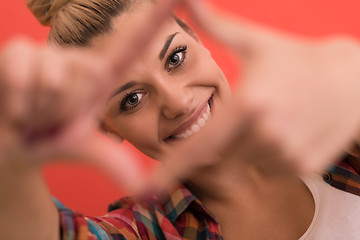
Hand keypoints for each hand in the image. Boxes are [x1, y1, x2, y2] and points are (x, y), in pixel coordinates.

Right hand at [0, 0, 182, 189]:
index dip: (157, 16)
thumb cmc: (47, 140)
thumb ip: (109, 159)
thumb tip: (142, 188)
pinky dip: (17, 100)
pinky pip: (23, 70)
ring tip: (31, 111)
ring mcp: (49, 54)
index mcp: (100, 78)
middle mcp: (79, 60)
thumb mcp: (79, 146)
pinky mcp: (19, 52)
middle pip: (82, 75)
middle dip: (62, 108)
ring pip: (52, 76)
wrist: (7, 143)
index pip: (135, 43)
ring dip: (38, 107)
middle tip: (49, 118)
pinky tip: (14, 104)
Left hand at [146, 0, 359, 194]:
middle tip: (247, 112)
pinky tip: (285, 128)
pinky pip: (268, 166)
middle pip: (221, 152)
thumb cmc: (296, 59)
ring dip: (246, 144)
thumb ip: (215, 24)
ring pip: (244, 160)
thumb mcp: (255, 42)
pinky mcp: (304, 167)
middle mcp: (267, 135)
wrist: (351, 81)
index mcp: (249, 104)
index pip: (199, 145)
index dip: (171, 169)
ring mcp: (288, 154)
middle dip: (222, 137)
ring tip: (270, 116)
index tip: (149, 189)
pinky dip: (267, 152)